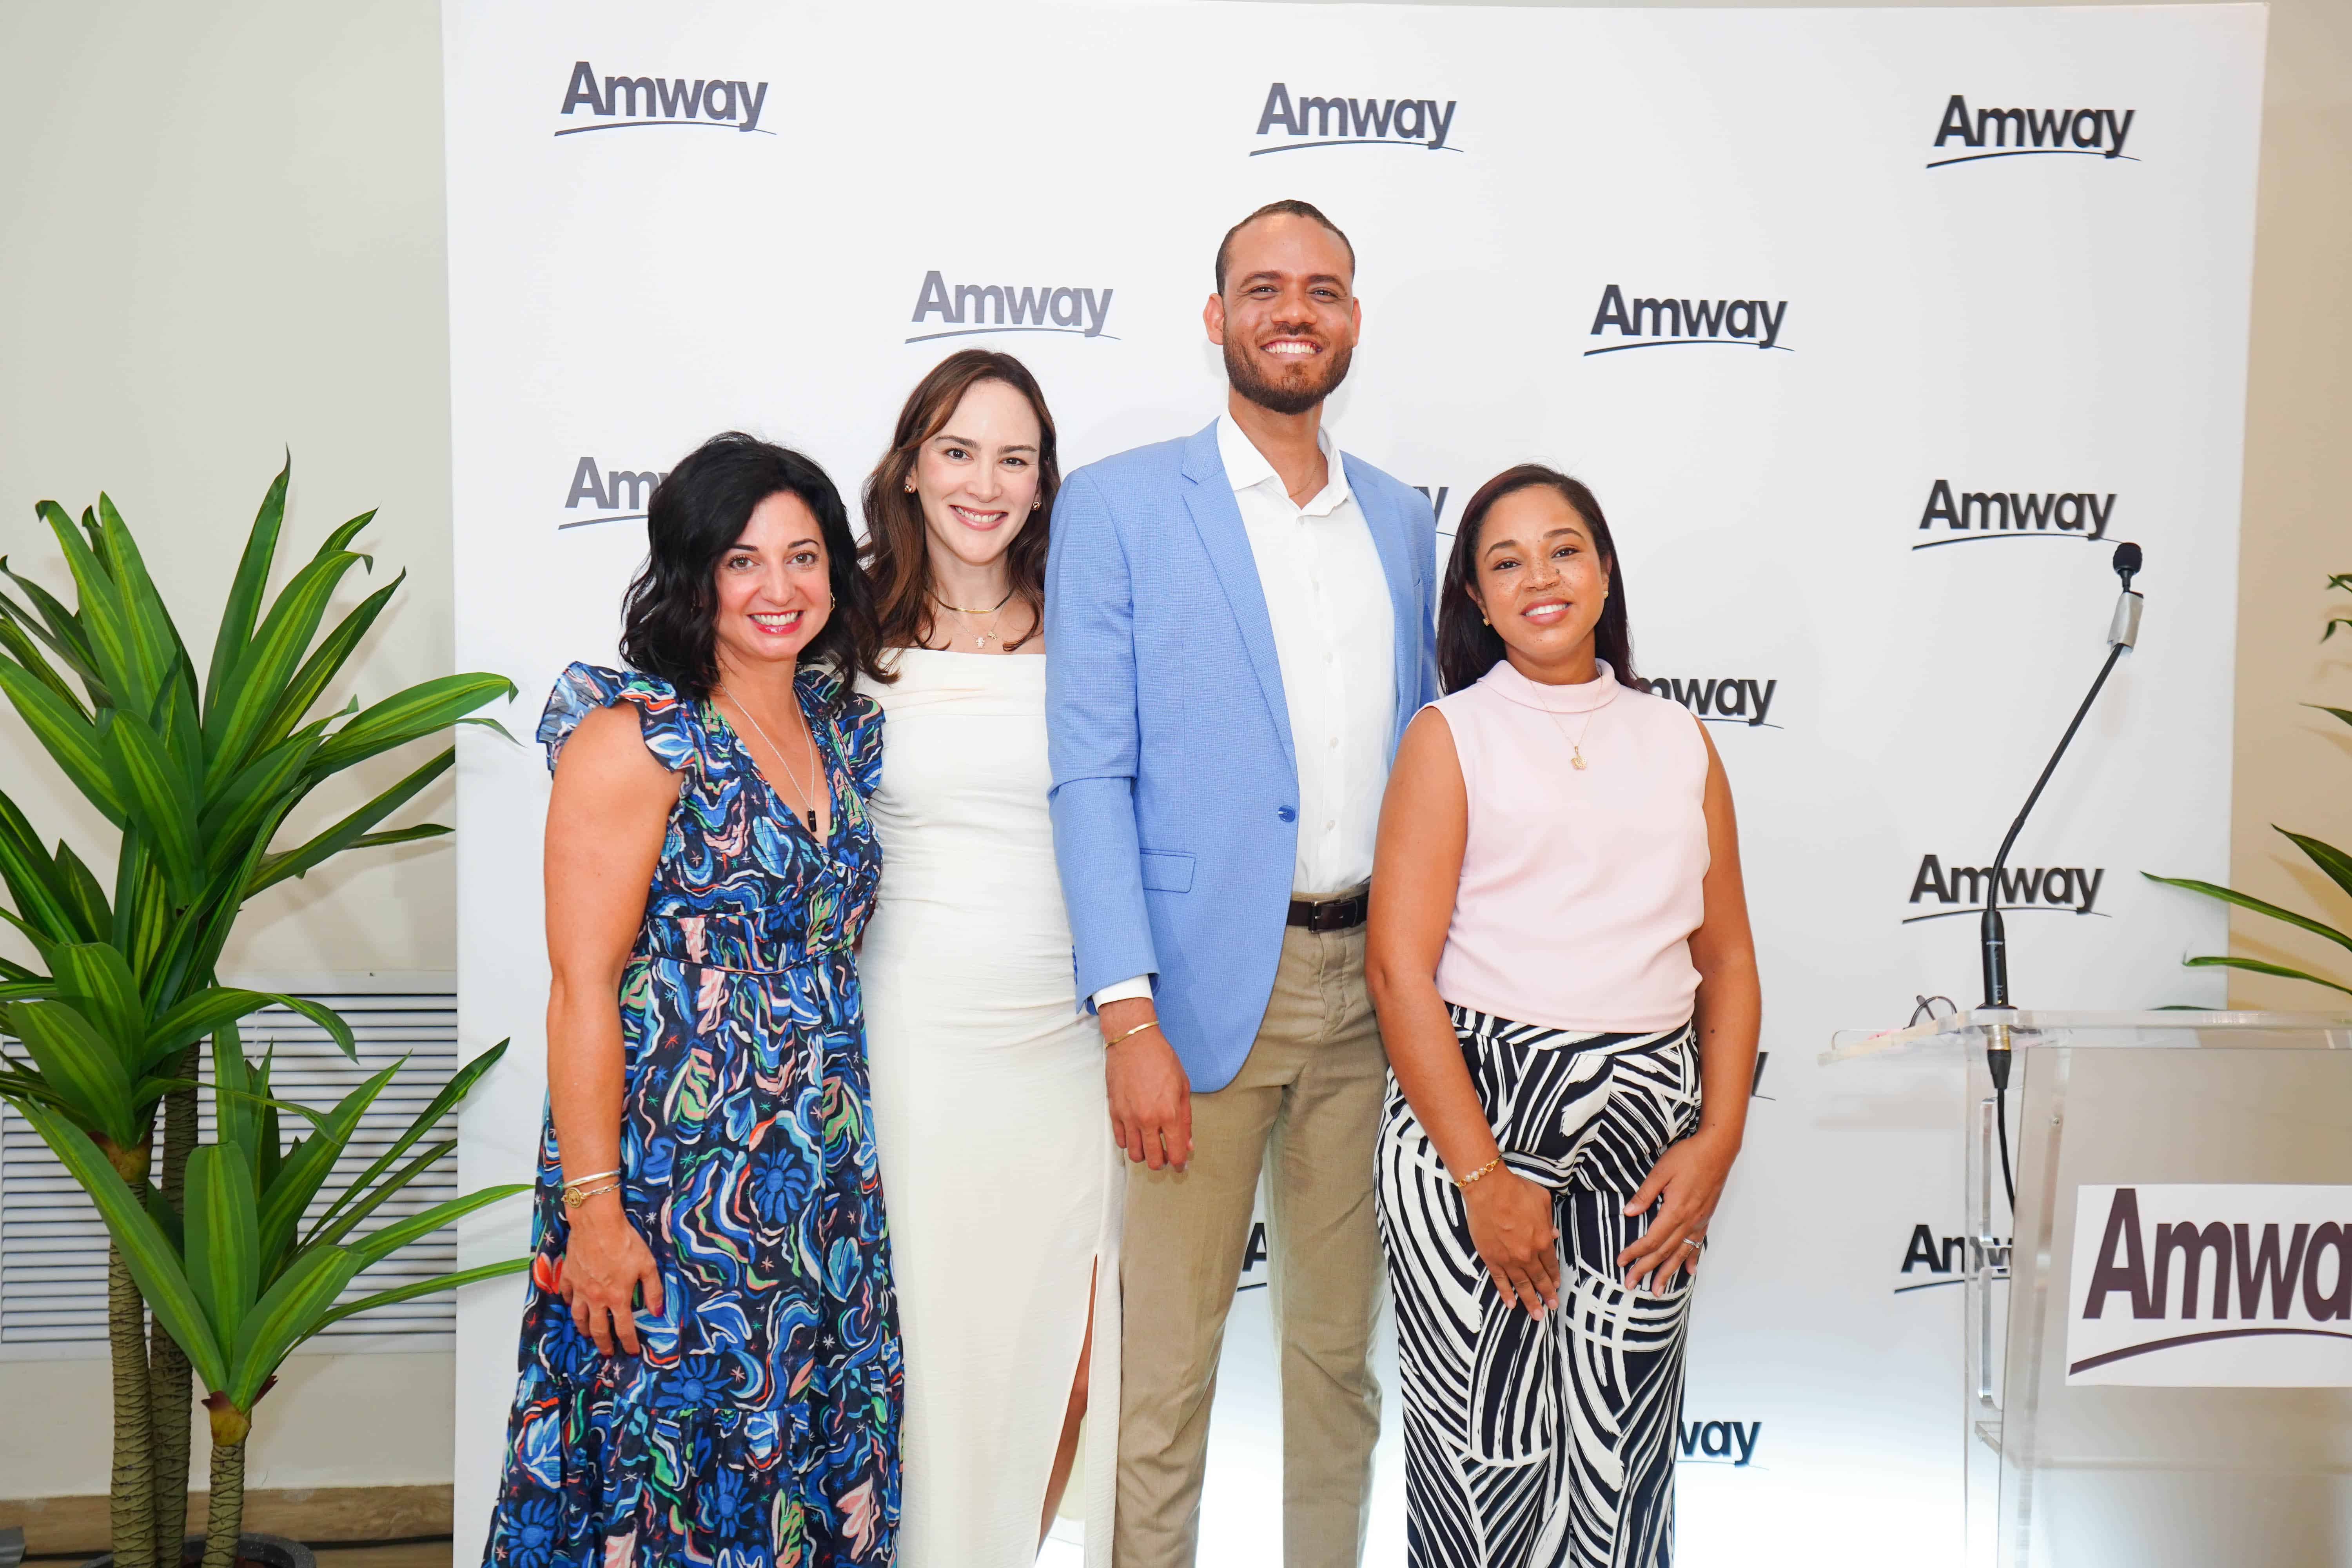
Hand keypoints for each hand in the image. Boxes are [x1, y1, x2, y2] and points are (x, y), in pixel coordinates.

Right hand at [557, 1195, 663, 1355]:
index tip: (631, 1352)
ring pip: (578, 1316)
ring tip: (588, 1335)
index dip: (628, 1343)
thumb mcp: (647, 1265)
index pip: (623, 1328)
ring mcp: (580, 1288)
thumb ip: (653, 1290)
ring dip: (584, 1329)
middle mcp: (596, 1298)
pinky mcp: (569, 1276)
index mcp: (618, 1297)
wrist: (598, 1224)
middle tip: (607, 1352)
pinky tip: (573, 1304)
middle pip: (598, 1329)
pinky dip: (570, 1303)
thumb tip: (657, 1312)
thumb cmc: (625, 1242)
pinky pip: (567, 1295)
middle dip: (603, 1344)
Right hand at [1101, 1000, 1191, 1171]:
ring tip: (1150, 1146)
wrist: (1133, 1042)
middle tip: (1165, 1156)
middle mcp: (1147, 1120)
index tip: (1180, 1163)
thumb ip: (1185, 1119)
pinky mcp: (1114, 1112)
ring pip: (1134, 1154)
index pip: (1175, 1153)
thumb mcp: (1183, 1087)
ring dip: (1144, 1155)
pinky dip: (1129, 1143)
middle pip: (1153, 1160)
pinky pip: (1120, 1140)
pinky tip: (1136, 1135)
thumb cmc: (1162, 1060)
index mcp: (1168, 1114)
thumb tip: (1187, 1143)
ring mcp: (1128, 1118)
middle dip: (1162, 1163)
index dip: (1180, 1163)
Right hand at [1462, 1166, 1559, 1316]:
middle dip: (1547, 1294)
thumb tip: (1553, 1234)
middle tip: (1552, 1308)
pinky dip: (1506, 1294)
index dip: (1554, 1276)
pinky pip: (1500, 1281)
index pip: (1551, 1264)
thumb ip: (1549, 1221)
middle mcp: (1528, 1255)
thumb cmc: (1516, 1191)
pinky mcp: (1491, 1259)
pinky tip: (1511, 1304)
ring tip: (1537, 1315)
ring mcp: (1509, 1259)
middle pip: (1539, 1279)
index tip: (1557, 1286)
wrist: (1489, 1190)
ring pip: (1522, 1285)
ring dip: (1530, 1301)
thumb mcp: (1542, 1201)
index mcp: (1543, 1241)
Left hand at [1617, 1127, 1738, 1293]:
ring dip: (1668, 1272)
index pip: (1651, 1239)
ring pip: (1681, 1252)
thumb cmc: (1689, 1156)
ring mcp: (1699, 1220)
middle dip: (1646, 1270)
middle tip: (1630, 1284)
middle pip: (1664, 1251)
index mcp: (1675, 1210)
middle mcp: (1689, 1220)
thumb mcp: (1661, 1171)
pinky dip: (1692, 1258)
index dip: (1635, 1252)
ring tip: (1657, 1290)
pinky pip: (1698, 1243)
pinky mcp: (1706, 1216)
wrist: (1718, 1149)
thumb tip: (1628, 1212)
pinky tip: (1689, 1271)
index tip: (1621, 1262)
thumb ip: (1645, 1194)